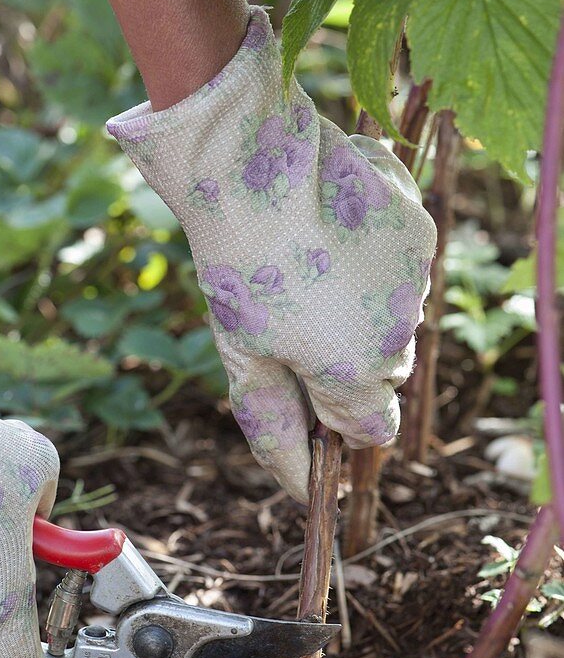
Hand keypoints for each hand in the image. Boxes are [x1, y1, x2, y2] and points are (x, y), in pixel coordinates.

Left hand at [108, 8, 436, 501]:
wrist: (250, 165)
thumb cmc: (236, 270)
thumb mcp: (245, 361)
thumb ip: (278, 432)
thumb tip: (300, 493)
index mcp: (357, 373)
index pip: (370, 428)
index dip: (335, 414)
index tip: (305, 382)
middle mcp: (402, 331)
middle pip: (382, 370)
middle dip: (344, 356)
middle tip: (293, 311)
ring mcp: (417, 276)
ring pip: (395, 316)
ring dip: (362, 304)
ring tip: (311, 264)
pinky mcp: (421, 227)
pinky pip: (403, 265)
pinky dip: (375, 257)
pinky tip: (334, 230)